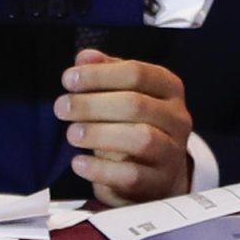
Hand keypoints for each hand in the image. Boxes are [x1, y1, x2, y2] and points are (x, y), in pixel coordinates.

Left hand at [55, 49, 192, 205]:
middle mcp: (177, 118)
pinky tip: (79, 162)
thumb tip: (84, 56)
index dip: (99, 74)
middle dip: (92, 104)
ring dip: (98, 134)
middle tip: (61, 107)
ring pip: (140, 138)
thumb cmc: (138, 126)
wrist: (161, 175)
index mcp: (170, 89)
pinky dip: (100, 169)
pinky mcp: (159, 182)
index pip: (137, 73)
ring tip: (71, 133)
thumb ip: (107, 73)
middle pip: (135, 104)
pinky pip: (131, 175)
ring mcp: (171, 152)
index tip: (69, 79)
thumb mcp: (126, 94)